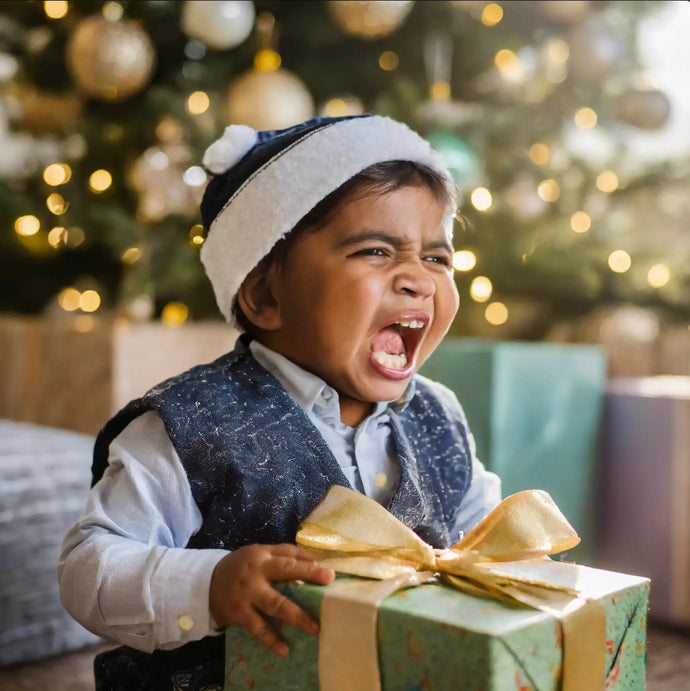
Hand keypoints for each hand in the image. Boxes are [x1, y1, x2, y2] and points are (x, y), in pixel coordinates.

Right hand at [209, 544, 334, 656]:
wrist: (206, 582)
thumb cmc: (242, 566)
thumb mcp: (259, 552)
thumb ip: (284, 553)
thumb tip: (314, 557)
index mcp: (263, 556)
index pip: (289, 556)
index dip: (309, 562)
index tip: (330, 571)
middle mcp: (257, 573)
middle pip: (285, 573)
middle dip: (308, 576)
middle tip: (328, 583)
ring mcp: (248, 594)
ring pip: (275, 604)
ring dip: (296, 616)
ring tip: (314, 628)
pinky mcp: (240, 614)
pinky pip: (258, 628)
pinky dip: (271, 639)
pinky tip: (284, 649)